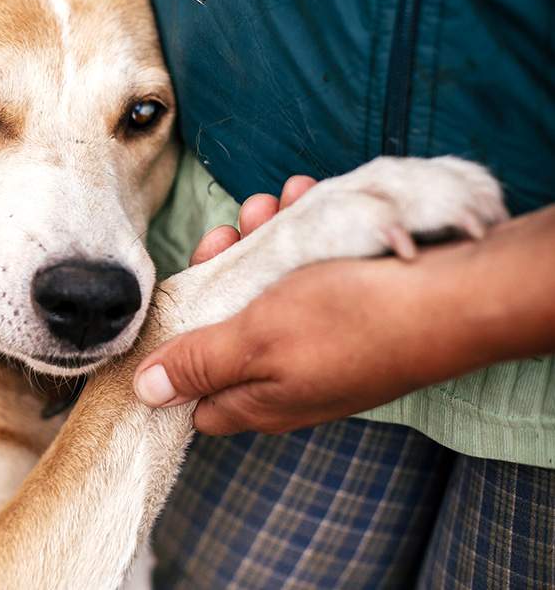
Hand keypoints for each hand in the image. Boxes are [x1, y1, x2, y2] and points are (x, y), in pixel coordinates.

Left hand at [134, 184, 554, 435]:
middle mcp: (286, 377)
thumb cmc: (349, 321)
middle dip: (219, 273)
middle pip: (227, 327)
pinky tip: (305, 200)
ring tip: (269, 204)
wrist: (451, 297)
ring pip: (268, 290)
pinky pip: (308, 274)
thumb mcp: (256, 340)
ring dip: (261, 242)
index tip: (174, 299)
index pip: (196, 395)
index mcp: (259, 398)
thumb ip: (200, 364)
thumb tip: (148, 391)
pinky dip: (301, 237)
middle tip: (226, 232)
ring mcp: (319, 344)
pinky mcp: (346, 310)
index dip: (175, 351)